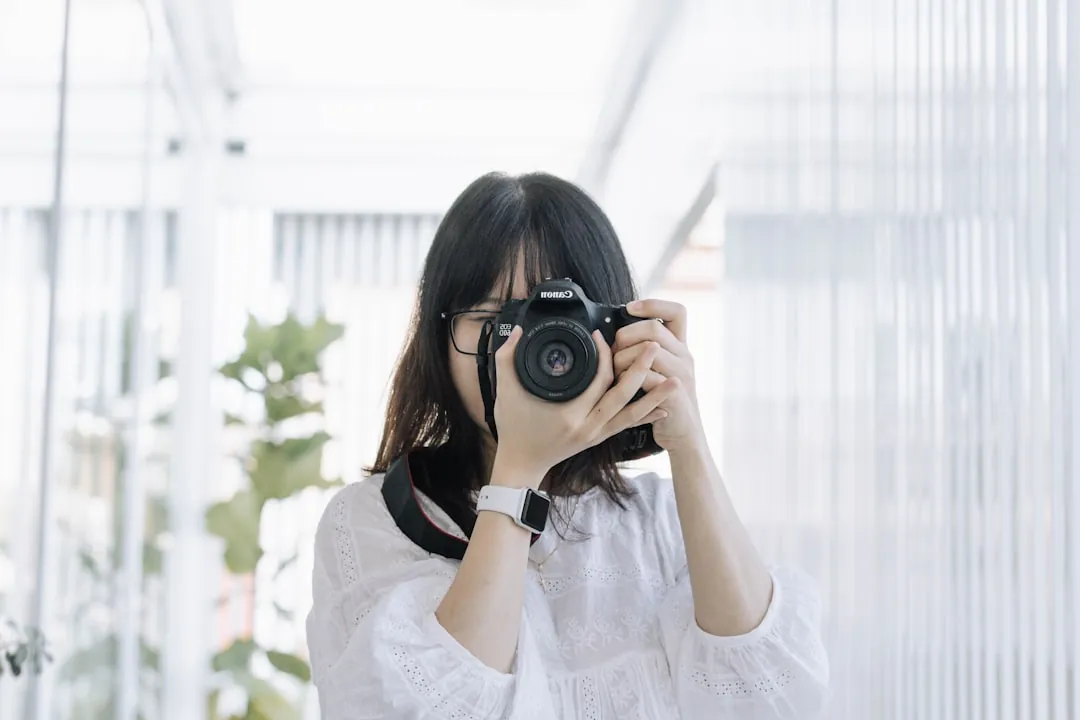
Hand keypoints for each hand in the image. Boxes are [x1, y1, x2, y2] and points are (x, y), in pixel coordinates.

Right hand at [491, 326, 679, 484]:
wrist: (521, 466)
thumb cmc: (512, 430)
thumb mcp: (505, 393)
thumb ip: (507, 359)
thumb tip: (518, 331)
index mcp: (569, 414)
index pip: (596, 380)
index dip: (603, 355)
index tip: (601, 335)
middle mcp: (588, 426)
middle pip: (622, 395)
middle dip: (639, 369)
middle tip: (653, 346)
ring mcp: (596, 434)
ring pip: (632, 413)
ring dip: (654, 396)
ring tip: (675, 380)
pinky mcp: (599, 438)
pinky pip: (627, 425)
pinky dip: (646, 415)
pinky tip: (662, 407)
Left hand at [612, 299, 703, 454]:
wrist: (682, 433)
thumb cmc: (663, 400)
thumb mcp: (659, 369)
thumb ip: (644, 350)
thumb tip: (614, 335)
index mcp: (680, 346)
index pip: (677, 311)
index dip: (654, 304)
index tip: (629, 308)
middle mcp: (684, 357)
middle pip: (654, 329)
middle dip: (626, 336)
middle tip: (613, 350)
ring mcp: (681, 375)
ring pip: (648, 352)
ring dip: (623, 359)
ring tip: (614, 371)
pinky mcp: (674, 395)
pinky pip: (647, 378)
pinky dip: (628, 379)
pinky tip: (621, 386)